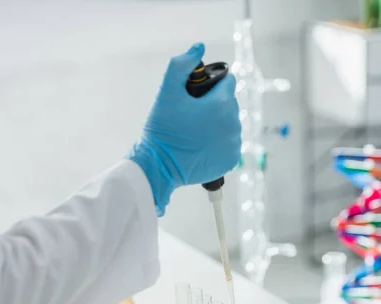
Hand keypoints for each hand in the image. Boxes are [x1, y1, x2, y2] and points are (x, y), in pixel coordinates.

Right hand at [129, 43, 240, 215]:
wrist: (159, 166)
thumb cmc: (162, 130)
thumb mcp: (167, 92)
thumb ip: (181, 65)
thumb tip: (198, 48)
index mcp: (222, 105)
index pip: (228, 82)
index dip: (213, 85)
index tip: (198, 95)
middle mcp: (233, 124)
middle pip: (230, 104)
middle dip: (215, 105)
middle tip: (193, 115)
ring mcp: (233, 144)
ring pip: (230, 125)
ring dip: (218, 124)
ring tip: (196, 131)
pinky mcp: (230, 160)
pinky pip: (229, 145)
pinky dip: (219, 143)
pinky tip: (203, 145)